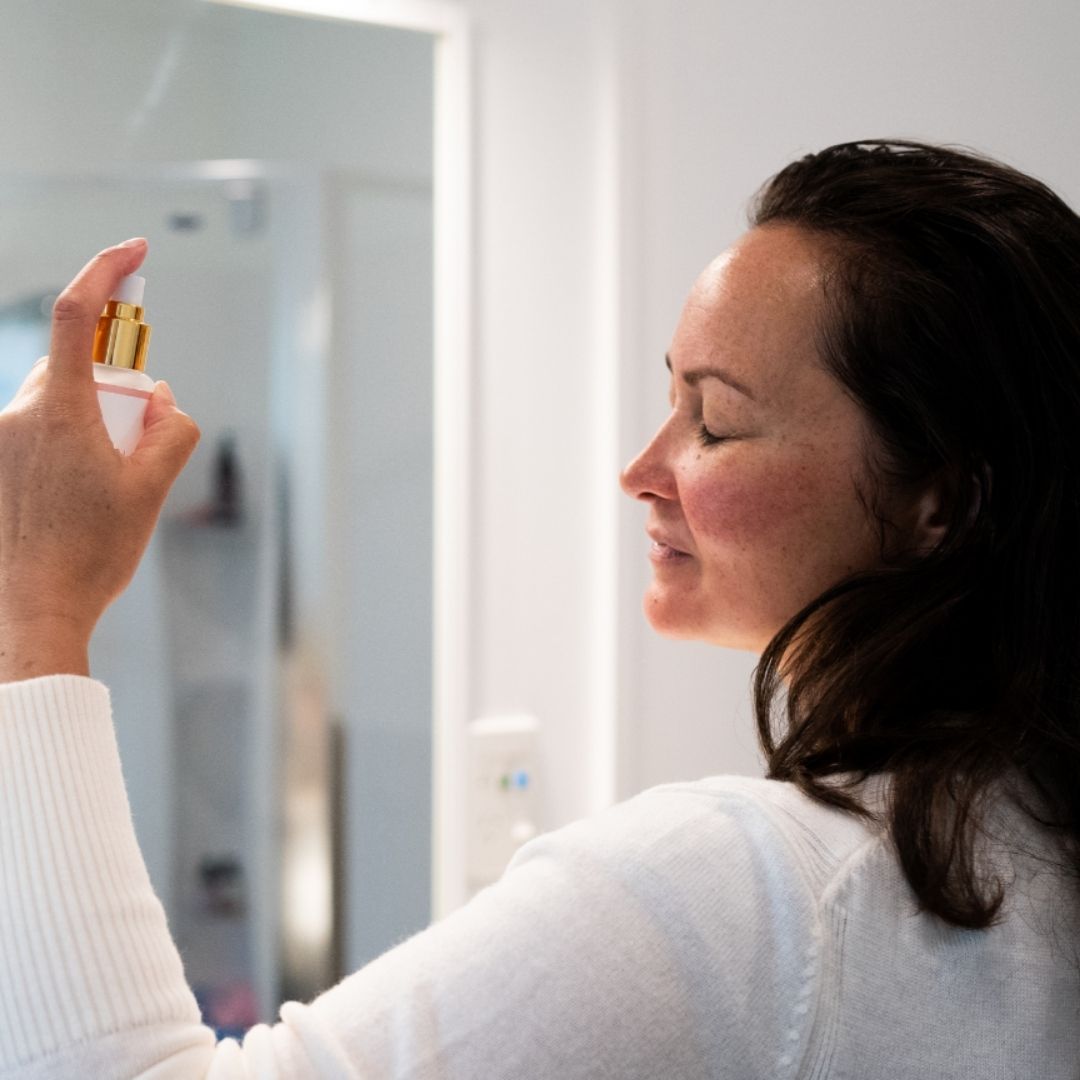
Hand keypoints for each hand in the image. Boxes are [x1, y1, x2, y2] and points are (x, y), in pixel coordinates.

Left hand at [0, 239, 199, 679]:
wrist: (31, 610)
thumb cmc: (90, 554)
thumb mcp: (152, 489)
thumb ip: (169, 429)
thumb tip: (161, 402)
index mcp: (57, 412)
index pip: (77, 313)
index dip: (107, 270)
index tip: (135, 251)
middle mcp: (16, 415)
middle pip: (74, 367)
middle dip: (112, 386)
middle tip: (138, 434)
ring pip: (53, 402)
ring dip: (88, 421)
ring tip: (105, 485)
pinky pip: (34, 431)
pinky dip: (64, 446)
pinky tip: (76, 497)